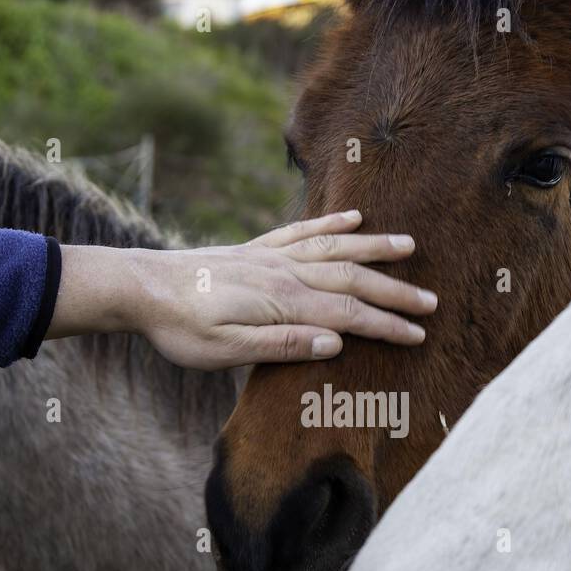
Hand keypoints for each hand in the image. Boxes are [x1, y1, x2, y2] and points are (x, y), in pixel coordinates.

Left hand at [50, 211, 438, 370]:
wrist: (139, 287)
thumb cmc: (179, 328)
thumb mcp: (226, 352)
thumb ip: (281, 346)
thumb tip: (334, 345)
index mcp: (282, 302)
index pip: (347, 315)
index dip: (386, 326)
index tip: (419, 336)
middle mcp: (284, 272)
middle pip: (352, 279)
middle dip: (394, 291)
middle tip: (432, 302)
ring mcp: (271, 256)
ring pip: (334, 247)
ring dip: (374, 247)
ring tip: (409, 246)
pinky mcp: (256, 249)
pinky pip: (302, 231)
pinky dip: (331, 223)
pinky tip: (352, 218)